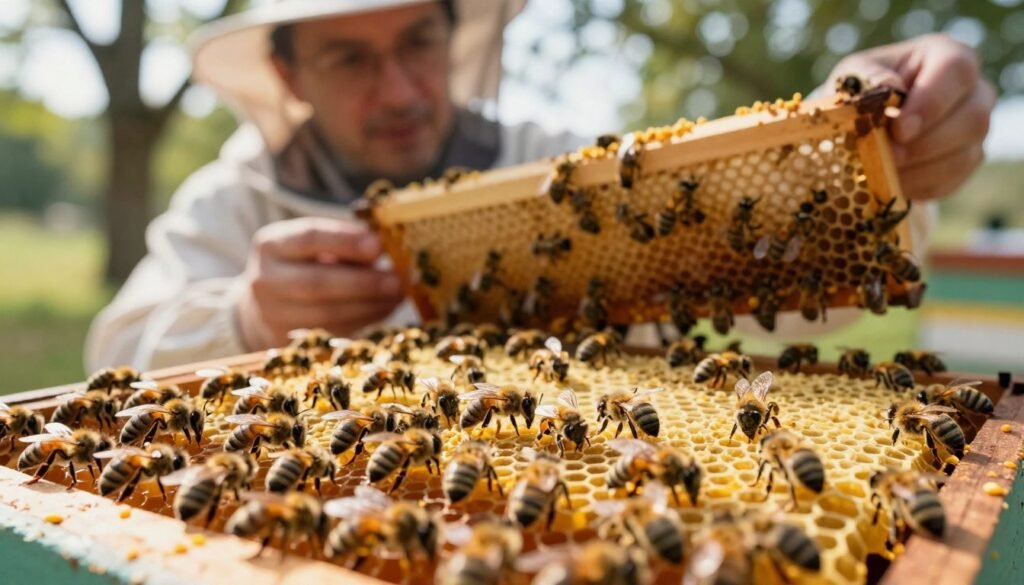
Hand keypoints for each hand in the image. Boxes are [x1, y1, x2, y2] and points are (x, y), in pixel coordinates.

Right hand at [236, 217, 403, 349]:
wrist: (265, 304)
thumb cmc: (302, 264)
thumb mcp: (315, 245)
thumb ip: (344, 242)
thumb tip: (381, 248)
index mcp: (271, 245)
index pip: (309, 239)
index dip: (346, 241)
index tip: (379, 245)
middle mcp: (264, 280)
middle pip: (317, 282)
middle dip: (363, 282)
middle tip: (398, 279)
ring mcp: (273, 315)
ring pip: (327, 313)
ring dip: (369, 305)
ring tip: (398, 295)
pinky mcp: (289, 342)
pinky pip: (333, 332)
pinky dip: (365, 320)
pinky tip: (385, 308)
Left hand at [824, 33, 996, 200]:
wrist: (865, 121)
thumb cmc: (864, 89)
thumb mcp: (856, 75)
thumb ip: (869, 77)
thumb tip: (888, 86)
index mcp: (948, 56)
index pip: (956, 70)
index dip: (931, 102)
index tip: (899, 129)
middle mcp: (974, 91)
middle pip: (972, 118)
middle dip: (924, 144)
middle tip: (885, 157)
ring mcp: (975, 129)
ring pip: (964, 154)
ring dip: (919, 169)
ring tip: (881, 173)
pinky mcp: (967, 161)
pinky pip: (953, 180)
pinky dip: (919, 185)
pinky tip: (891, 183)